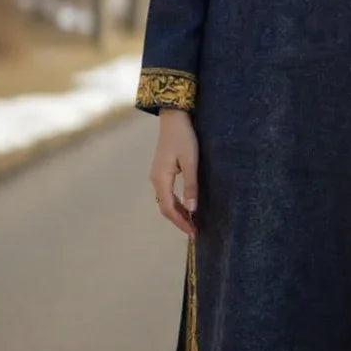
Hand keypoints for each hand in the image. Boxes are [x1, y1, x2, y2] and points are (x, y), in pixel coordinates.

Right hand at [150, 108, 198, 237]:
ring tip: (192, 221)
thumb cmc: (184, 138)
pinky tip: (186, 205)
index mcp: (161, 179)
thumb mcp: (191, 162)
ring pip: (165, 200)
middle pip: (165, 207)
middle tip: (194, 230)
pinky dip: (175, 202)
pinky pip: (166, 192)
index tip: (193, 232)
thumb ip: (191, 186)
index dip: (181, 222)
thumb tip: (193, 209)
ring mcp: (157, 175)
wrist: (174, 118)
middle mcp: (155, 179)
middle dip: (179, 220)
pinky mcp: (161, 170)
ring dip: (177, 212)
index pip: (169, 208)